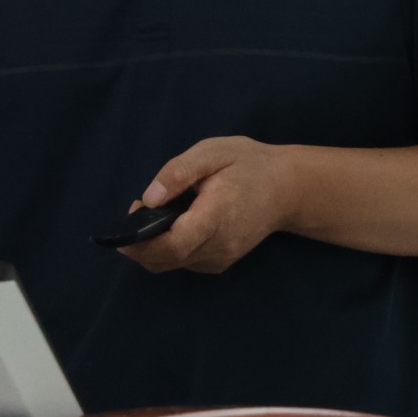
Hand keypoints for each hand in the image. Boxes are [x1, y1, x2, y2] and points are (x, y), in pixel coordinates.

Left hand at [120, 135, 300, 274]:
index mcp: (217, 215)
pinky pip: (185, 262)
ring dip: (154, 246)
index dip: (143, 241)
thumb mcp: (214, 152)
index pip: (175, 244)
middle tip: (137, 211)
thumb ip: (179, 171)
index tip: (130, 219)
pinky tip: (175, 224)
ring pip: (173, 264)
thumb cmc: (250, 165)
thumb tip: (150, 197)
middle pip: (167, 260)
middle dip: (140, 244)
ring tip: (157, 213)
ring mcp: (222, 258)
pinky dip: (170, 249)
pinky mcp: (221, 262)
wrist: (288, 189)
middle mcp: (220, 245)